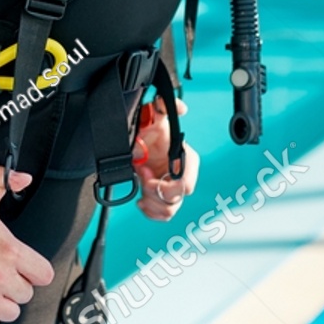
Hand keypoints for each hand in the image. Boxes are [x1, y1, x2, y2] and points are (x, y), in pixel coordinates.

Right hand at [0, 167, 55, 323]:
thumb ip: (3, 184)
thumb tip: (21, 177)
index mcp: (10, 253)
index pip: (43, 275)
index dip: (34, 272)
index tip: (23, 269)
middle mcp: (1, 277)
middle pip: (25, 294)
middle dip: (14, 286)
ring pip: (10, 312)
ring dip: (1, 303)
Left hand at [134, 97, 199, 220]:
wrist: (136, 141)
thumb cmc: (148, 128)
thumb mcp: (152, 116)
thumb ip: (164, 108)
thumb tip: (180, 107)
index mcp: (186, 159)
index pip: (186, 185)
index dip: (165, 183)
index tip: (146, 172)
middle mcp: (183, 176)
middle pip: (176, 199)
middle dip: (154, 190)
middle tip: (142, 175)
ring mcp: (173, 188)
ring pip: (170, 211)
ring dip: (151, 202)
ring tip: (140, 186)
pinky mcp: (163, 198)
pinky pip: (163, 215)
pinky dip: (151, 212)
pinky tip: (140, 201)